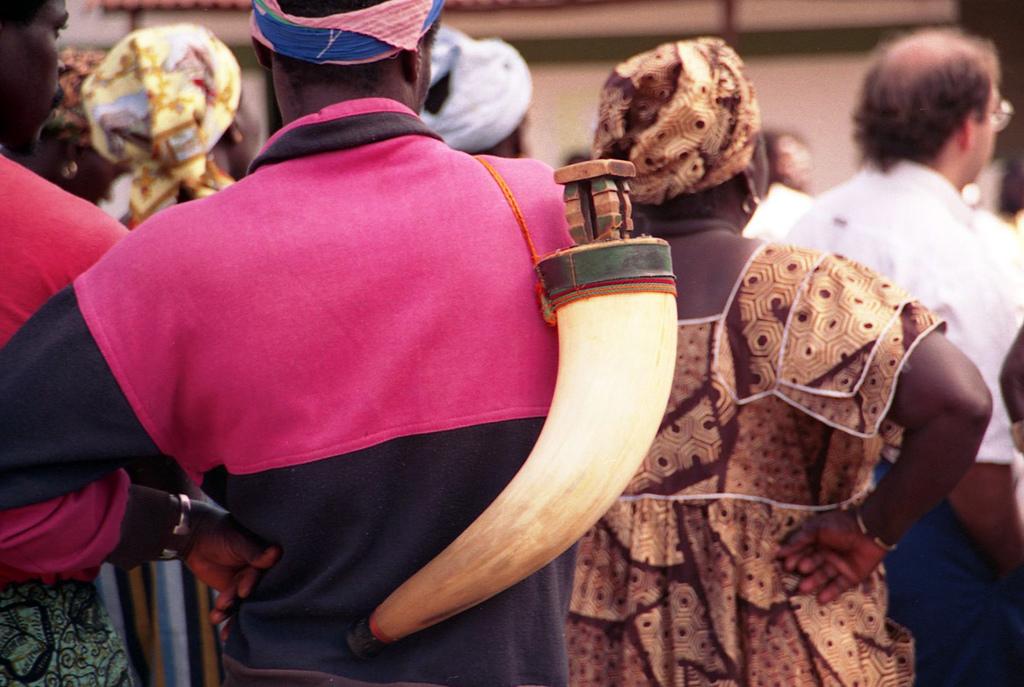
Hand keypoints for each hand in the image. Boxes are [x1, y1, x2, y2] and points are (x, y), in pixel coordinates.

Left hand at [180, 501, 280, 625]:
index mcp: (266, 557)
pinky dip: (222, 615)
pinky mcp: (231, 593)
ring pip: (243, 602)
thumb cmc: (220, 533)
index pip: (270, 573)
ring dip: (231, 611)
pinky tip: (215, 619)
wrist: (195, 539)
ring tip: (218, 613)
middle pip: (257, 591)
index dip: (257, 582)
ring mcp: (245, 584)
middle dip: (244, 600)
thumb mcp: (238, 542)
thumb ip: (255, 552)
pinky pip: (230, 608)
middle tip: (231, 601)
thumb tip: (277, 553)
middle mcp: (259, 573)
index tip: (244, 590)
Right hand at [777, 510, 886, 603]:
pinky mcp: (851, 577)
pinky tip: (820, 599)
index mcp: (818, 541)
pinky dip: (830, 593)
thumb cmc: (841, 526)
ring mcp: (838, 566)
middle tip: (794, 574)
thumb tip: (780, 550)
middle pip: (811, 564)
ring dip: (812, 582)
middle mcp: (826, 554)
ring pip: (822, 576)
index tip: (785, 564)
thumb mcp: (816, 529)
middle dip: (801, 569)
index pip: (802, 550)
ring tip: (803, 588)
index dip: (793, 557)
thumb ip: (800, 540)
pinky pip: (838, 586)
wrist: (869, 531)